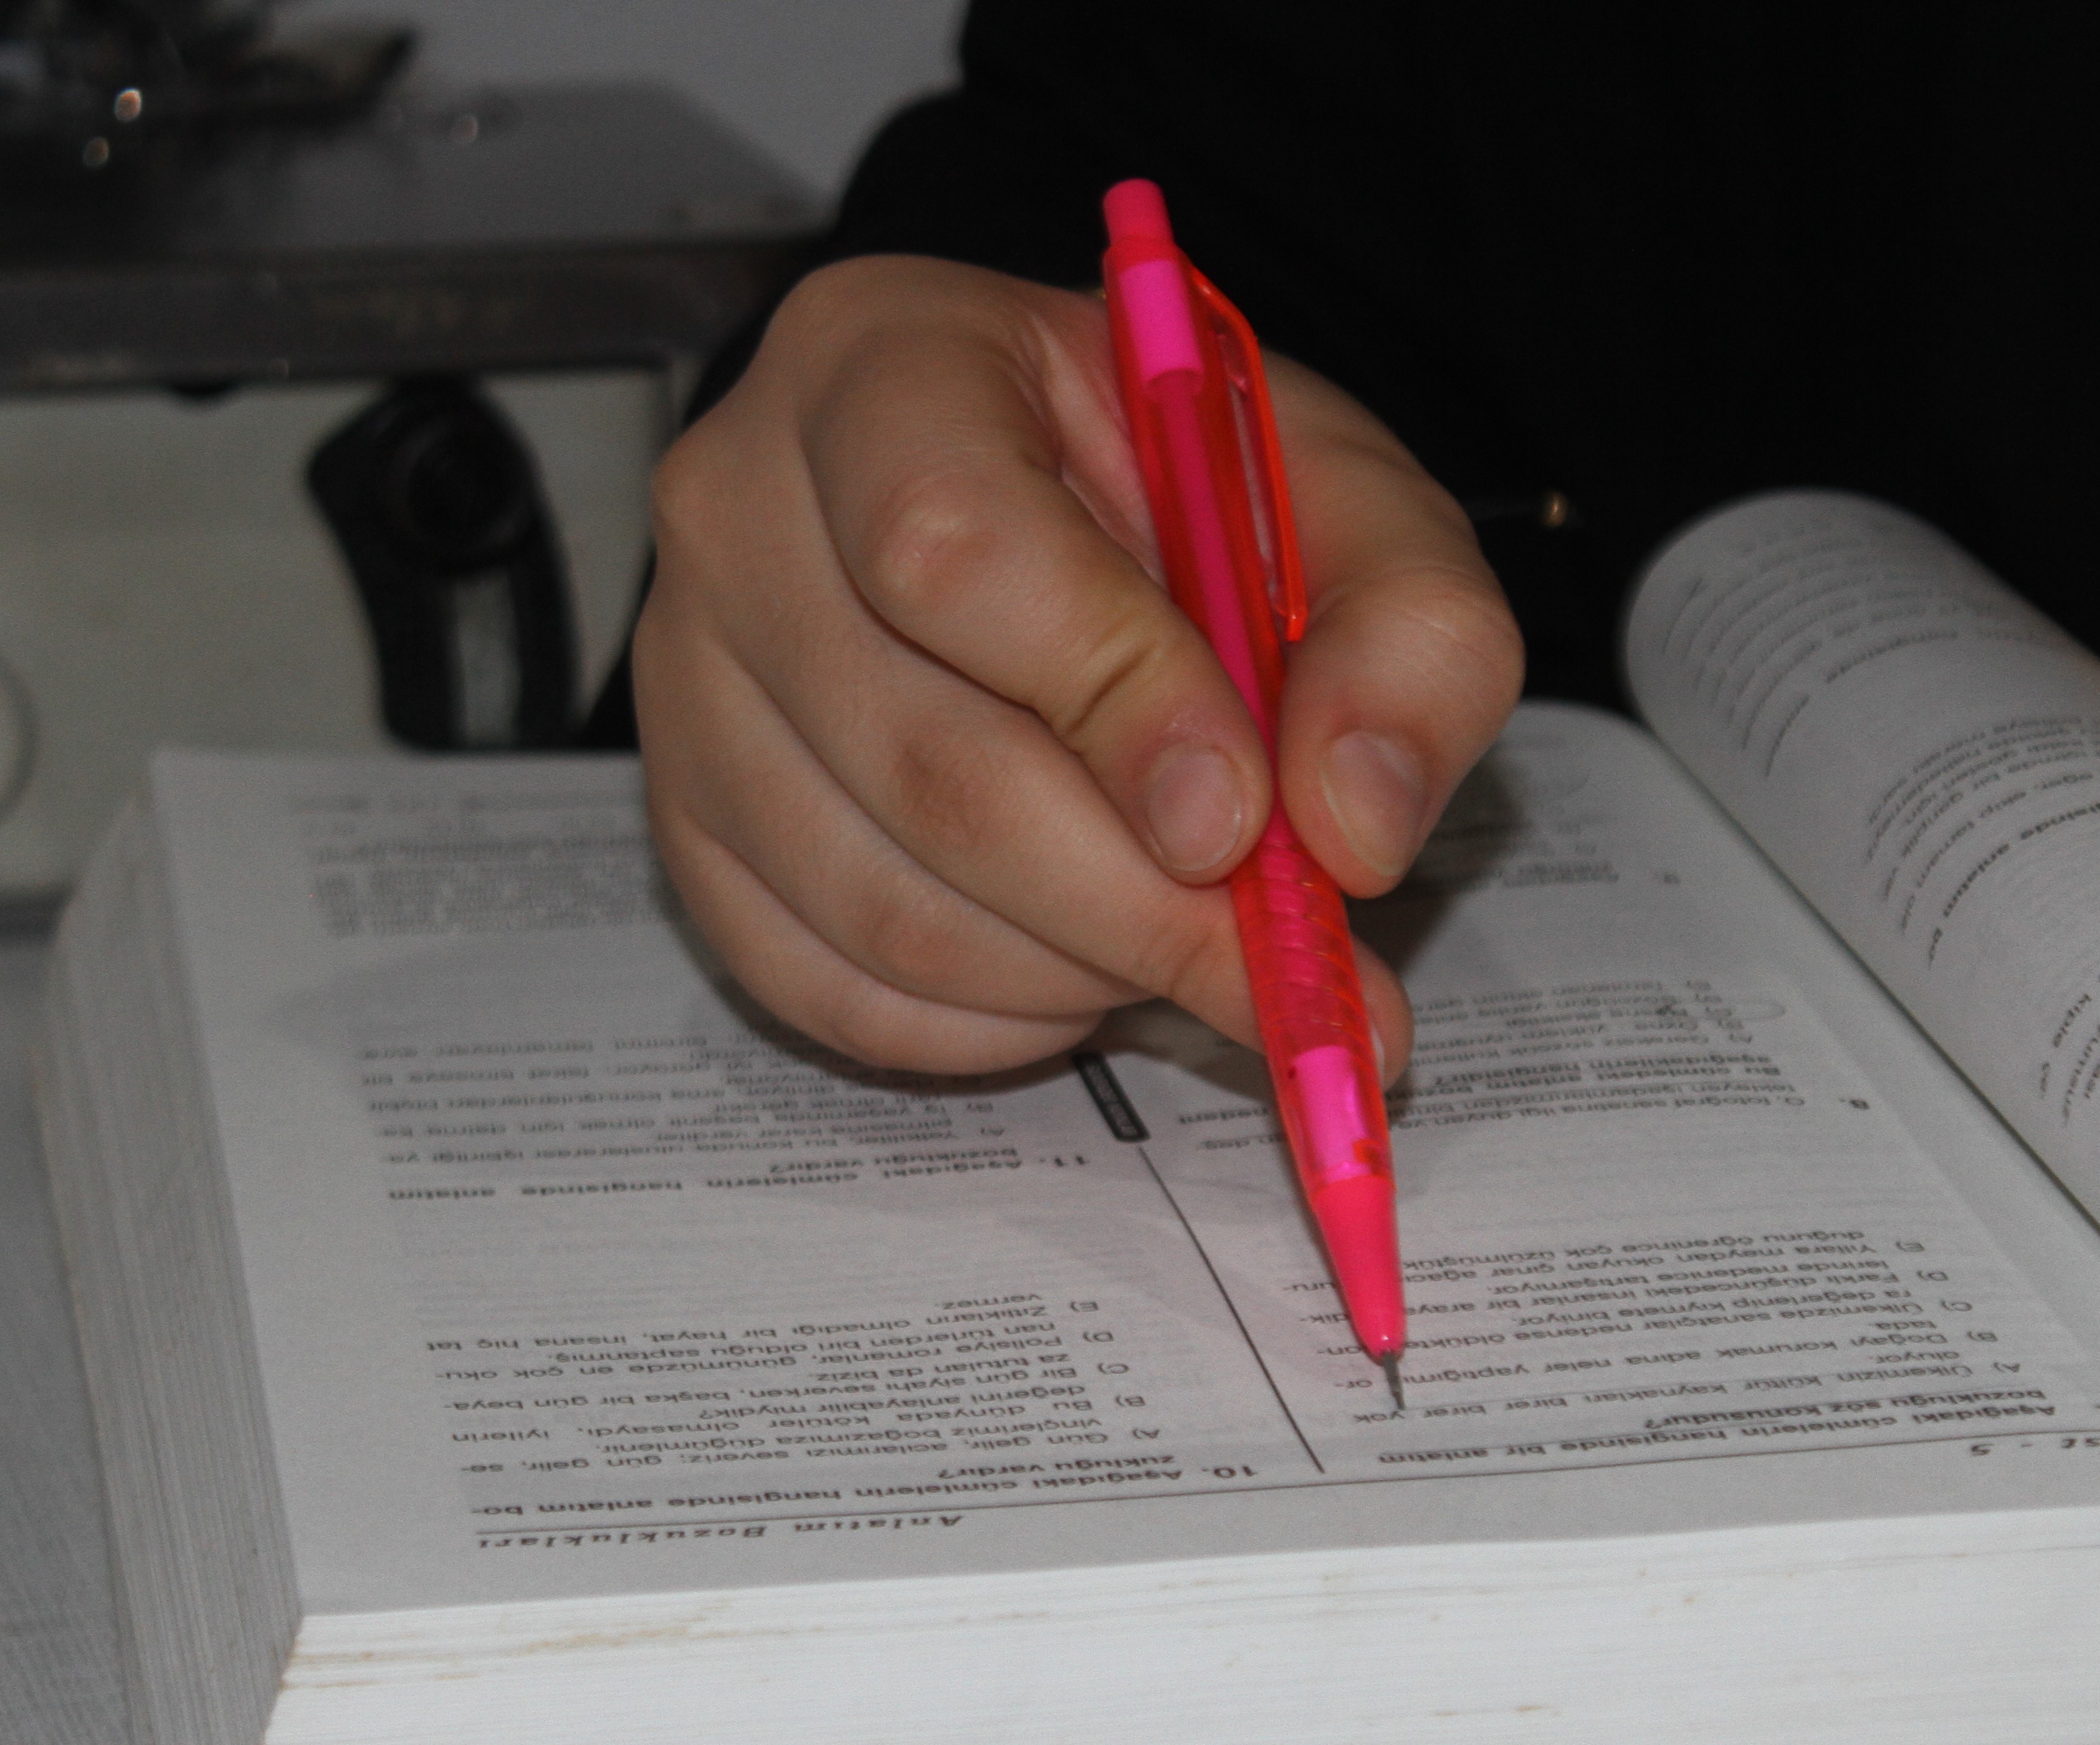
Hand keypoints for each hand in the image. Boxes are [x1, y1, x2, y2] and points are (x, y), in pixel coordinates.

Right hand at [634, 253, 1523, 1075]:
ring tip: (1189, 938)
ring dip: (1078, 973)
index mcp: (885, 363)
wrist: (1075, 528)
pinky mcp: (687, 830)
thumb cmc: (1194, 502)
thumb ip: (1411, 643)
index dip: (1114, 706)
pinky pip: (831, 991)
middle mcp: (738, 510)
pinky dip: (992, 1025)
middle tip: (1279, 962)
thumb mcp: (1359, 514)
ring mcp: (688, 683)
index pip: (953, 548)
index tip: (1245, 819)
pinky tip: (1083, 967)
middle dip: (1137, 903)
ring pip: (883, 906)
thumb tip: (1352, 826)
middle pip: (926, 763)